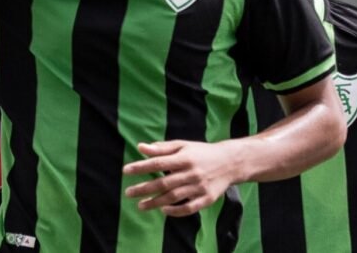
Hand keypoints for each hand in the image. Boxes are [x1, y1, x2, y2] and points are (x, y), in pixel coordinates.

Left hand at [122, 140, 239, 216]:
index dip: (141, 167)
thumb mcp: (183, 146)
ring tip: (140, 205)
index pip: (159, 163)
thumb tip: (140, 147)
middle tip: (128, 193)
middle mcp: (192, 173)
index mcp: (185, 158)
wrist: (230, 162)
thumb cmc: (202, 152)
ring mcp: (200, 187)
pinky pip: (189, 208)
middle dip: (144, 188)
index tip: (126, 171)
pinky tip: (163, 210)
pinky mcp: (207, 198)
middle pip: (164, 183)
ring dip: (155, 202)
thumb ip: (162, 148)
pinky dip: (175, 211)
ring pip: (174, 197)